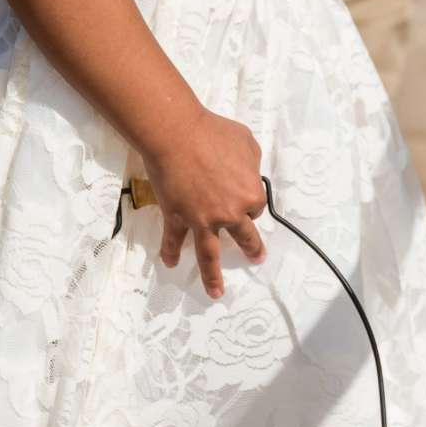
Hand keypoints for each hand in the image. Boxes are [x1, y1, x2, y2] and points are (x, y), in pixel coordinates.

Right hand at [142, 110, 266, 297]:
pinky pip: (173, 240)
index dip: (248, 199)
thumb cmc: (213, 133)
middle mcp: (229, 213)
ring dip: (213, 276)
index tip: (240, 193)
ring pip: (210, 255)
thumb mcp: (245, 142)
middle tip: (256, 257)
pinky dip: (171, 252)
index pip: (256, 205)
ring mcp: (202, 219)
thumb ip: (251, 162)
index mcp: (249, 194)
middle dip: (251, 248)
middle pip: (244, 235)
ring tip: (216, 293)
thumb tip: (247, 171)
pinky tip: (170, 263)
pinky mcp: (177, 217)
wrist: (176, 134)